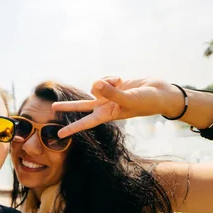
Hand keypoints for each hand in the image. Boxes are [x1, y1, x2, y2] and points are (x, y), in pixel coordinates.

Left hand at [53, 77, 182, 137]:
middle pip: (82, 106)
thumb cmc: (147, 101)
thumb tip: (95, 85)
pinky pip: (104, 79)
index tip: (59, 135)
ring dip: (105, 82)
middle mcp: (106, 106)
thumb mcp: (129, 99)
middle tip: (52, 107)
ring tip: (119, 83)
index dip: (72, 128)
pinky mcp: (113, 86)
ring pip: (95, 87)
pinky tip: (121, 80)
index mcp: (108, 114)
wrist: (160, 92)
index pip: (86, 123)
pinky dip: (111, 77)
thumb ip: (112, 93)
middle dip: (68, 106)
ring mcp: (109, 96)